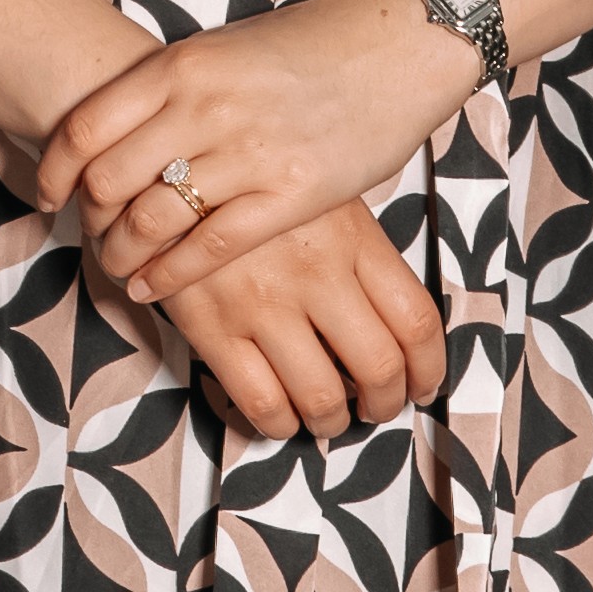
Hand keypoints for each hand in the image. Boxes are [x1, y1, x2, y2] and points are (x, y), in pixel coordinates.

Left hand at [41, 0, 491, 305]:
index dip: (54, 170)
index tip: (47, 192)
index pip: (86, 127)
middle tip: (86, 235)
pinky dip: (166, 276)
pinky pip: (206, 249)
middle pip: (108, 180)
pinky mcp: (290, 196)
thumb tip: (119, 135)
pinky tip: (152, 287)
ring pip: (150, 221)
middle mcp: (204, 108)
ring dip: (120, 254)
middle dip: (87, 218)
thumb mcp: (223, 50)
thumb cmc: (309, 47)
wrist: (397, 43)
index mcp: (181, 64)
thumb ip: (172, 89)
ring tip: (116, 267)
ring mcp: (247, 152)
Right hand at [156, 203, 454, 439]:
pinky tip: (280, 416)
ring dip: (333, 421)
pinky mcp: (212, 325)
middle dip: (385, 403)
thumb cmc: (250, 181)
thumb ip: (360, 251)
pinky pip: (260, 402)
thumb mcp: (322, 195)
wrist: (164, 167)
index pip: (416, 321)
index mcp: (353, 237)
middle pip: (379, 367)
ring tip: (328, 416)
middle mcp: (315, 273)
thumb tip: (391, 320)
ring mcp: (263, 303)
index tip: (423, 384)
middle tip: (377, 408)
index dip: (428, 368)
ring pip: (322, 396)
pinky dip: (279, 425)